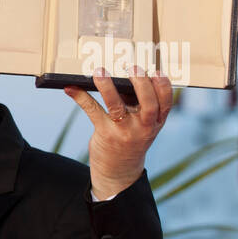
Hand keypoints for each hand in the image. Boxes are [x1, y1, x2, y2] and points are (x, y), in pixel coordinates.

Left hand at [65, 67, 173, 198]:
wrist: (119, 171)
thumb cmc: (130, 138)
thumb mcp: (141, 124)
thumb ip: (136, 103)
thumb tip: (117, 76)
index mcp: (156, 122)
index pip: (166, 103)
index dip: (163, 86)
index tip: (157, 71)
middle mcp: (143, 127)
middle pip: (148, 103)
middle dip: (141, 84)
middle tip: (132, 68)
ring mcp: (124, 131)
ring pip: (117, 106)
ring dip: (107, 87)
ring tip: (99, 72)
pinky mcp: (105, 134)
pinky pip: (93, 111)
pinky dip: (81, 98)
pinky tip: (71, 89)